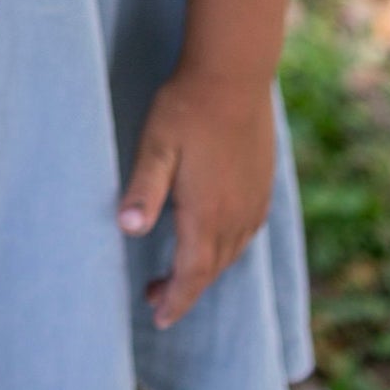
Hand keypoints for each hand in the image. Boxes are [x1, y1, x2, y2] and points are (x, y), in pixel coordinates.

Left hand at [117, 70, 276, 329]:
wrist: (234, 73)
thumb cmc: (186, 108)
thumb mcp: (155, 146)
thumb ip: (143, 189)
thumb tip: (126, 230)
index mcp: (206, 213)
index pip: (191, 274)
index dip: (175, 300)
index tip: (158, 317)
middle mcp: (236, 215)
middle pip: (211, 269)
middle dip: (185, 289)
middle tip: (154, 296)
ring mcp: (254, 201)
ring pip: (231, 253)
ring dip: (205, 269)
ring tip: (178, 272)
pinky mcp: (263, 185)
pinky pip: (246, 232)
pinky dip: (226, 247)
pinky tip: (212, 236)